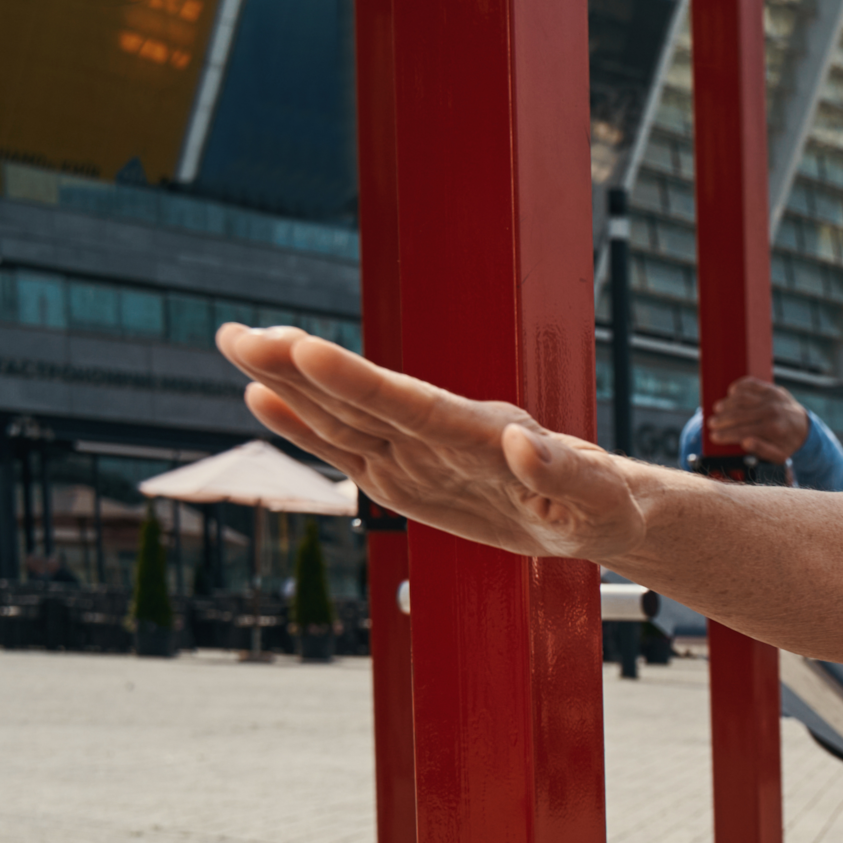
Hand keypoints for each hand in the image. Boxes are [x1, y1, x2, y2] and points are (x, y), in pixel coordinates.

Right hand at [217, 325, 647, 565]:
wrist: (596, 508)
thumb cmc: (605, 501)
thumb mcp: (597, 498)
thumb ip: (561, 472)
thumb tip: (522, 442)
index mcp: (484, 435)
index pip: (414, 405)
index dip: (359, 381)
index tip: (306, 348)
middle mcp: (442, 435)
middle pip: (363, 399)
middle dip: (300, 368)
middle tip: (237, 334)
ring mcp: (418, 453)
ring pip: (345, 416)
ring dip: (290, 383)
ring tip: (237, 343)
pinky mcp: (406, 476)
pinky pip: (349, 450)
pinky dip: (306, 427)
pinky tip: (264, 398)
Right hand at [705, 376, 809, 463]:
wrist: (803, 426)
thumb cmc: (786, 443)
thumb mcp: (779, 455)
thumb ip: (763, 451)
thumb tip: (745, 442)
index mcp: (774, 430)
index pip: (743, 431)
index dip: (726, 435)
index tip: (713, 436)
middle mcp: (773, 411)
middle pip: (740, 414)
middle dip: (723, 420)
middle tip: (711, 424)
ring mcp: (772, 397)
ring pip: (743, 398)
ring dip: (727, 403)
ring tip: (717, 409)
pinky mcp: (771, 387)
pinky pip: (750, 384)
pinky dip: (738, 387)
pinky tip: (730, 393)